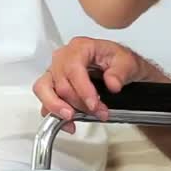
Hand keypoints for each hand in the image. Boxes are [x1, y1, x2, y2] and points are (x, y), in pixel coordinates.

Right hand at [34, 36, 160, 131]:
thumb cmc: (118, 61)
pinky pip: (45, 99)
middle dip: (78, 103)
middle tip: (96, 112)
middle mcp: (64, 57)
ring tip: (71, 119)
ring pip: (43, 88)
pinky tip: (68, 123)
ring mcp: (56, 70)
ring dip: (56, 107)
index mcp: (81, 47)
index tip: (94, 105)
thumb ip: (121, 72)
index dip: (82, 90)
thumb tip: (113, 84)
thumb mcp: (128, 63)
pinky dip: (54, 113)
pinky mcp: (53, 85)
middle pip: (60, 82)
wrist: (119, 67)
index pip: (74, 68)